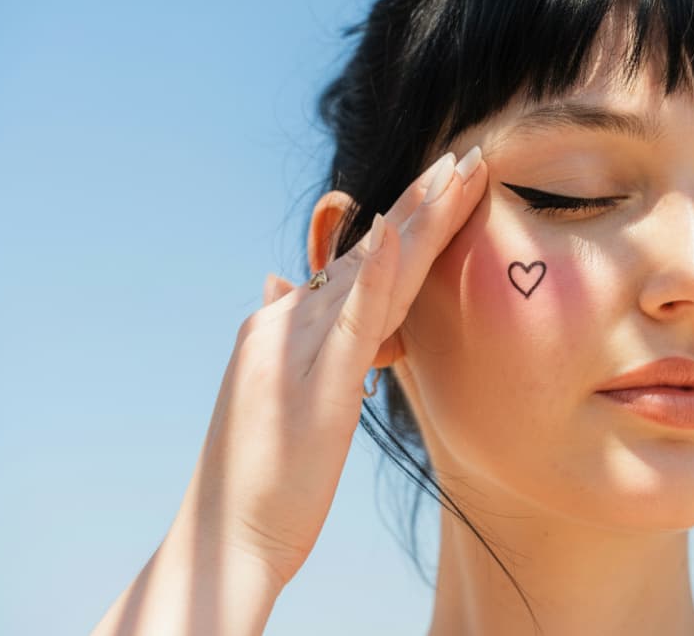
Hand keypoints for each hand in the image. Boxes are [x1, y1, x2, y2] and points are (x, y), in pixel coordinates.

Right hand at [171, 148, 486, 588]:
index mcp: (290, 328)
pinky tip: (404, 232)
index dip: (408, 222)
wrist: (226, 537)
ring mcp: (300, 349)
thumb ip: (293, 339)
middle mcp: (291, 323)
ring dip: (418, 216)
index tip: (449, 186)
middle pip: (371, 250)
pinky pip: (355, 321)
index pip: (360, 264)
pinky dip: (380, 274)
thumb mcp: (284, 398)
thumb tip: (284, 285)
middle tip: (467, 156)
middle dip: (423, 202)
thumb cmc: (262, 479)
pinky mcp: (317, 385)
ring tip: (457, 170)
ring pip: (372, 270)